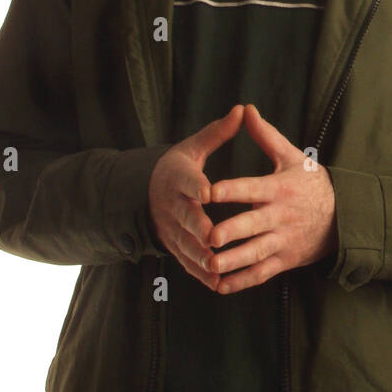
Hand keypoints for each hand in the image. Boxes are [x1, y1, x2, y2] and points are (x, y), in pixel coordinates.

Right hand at [147, 105, 246, 290]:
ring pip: (184, 243)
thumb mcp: (193, 148)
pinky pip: (186, 262)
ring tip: (216, 264)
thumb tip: (243, 109)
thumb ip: (218, 133)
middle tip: (213, 236)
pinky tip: (217, 282)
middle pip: (184, 216)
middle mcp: (171, 204)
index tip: (209, 192)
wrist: (149, 193)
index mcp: (177, 177)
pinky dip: (199, 273)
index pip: (186, 180)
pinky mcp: (174, 246)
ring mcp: (171, 228)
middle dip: (197, 226)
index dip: (197, 186)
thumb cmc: (180, 168)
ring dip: (199, 255)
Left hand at [206, 103, 337, 293]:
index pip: (251, 188)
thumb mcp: (292, 156)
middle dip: (231, 232)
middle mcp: (280, 216)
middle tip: (209, 237)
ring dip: (233, 261)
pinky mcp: (285, 259)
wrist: (345, 216)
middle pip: (252, 225)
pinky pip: (262, 273)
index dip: (231, 190)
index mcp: (279, 188)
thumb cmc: (312, 183)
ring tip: (210, 265)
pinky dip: (242, 281)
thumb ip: (266, 135)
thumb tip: (246, 109)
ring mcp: (283, 240)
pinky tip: (220, 286)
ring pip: (255, 253)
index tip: (209, 192)